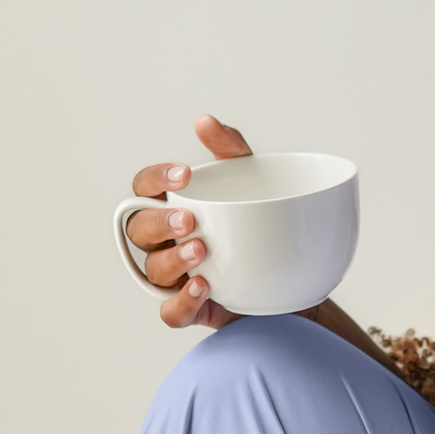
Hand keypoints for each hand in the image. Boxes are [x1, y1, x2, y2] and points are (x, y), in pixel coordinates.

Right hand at [125, 115, 251, 329]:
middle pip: (139, 230)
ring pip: (154, 270)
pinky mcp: (192, 308)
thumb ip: (230, 149)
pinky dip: (182, 302)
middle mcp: (165, 240)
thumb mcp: (252, 178)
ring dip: (173, 260)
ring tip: (201, 250)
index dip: (156, 179)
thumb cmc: (259, 221)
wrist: (295, 274)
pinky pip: (172, 312)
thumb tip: (205, 121)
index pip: (145, 187)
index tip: (185, 174)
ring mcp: (176, 276)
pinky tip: (202, 287)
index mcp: (171, 204)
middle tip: (190, 220)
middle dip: (160, 223)